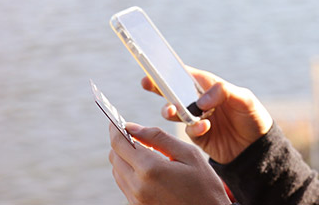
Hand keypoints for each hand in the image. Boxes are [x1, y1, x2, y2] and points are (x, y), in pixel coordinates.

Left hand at [108, 122, 230, 204]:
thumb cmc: (204, 185)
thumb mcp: (188, 154)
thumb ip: (158, 137)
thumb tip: (132, 127)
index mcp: (150, 169)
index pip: (119, 143)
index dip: (115, 128)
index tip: (117, 121)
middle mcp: (138, 186)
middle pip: (114, 156)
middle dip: (121, 143)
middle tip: (136, 137)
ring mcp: (136, 200)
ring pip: (117, 171)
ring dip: (125, 159)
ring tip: (147, 155)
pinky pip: (124, 185)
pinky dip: (130, 173)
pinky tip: (149, 171)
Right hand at [142, 66, 271, 163]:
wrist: (257, 147)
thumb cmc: (253, 116)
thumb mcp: (243, 99)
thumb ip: (223, 92)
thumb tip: (201, 101)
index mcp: (208, 86)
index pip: (186, 75)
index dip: (169, 71)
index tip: (153, 68)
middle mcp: (199, 101)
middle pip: (174, 91)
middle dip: (159, 87)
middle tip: (147, 84)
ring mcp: (197, 119)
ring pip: (175, 112)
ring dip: (170, 110)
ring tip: (173, 111)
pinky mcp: (198, 136)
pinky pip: (189, 130)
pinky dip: (193, 128)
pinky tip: (204, 127)